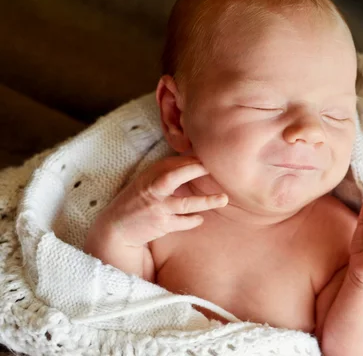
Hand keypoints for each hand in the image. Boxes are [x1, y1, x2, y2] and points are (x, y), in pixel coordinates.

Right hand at [91, 156, 227, 246]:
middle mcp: (152, 188)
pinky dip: (193, 220)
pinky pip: (182, 222)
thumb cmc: (139, 199)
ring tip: (224, 199)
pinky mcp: (160, 225)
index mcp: (151, 174)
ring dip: (205, 201)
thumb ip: (168, 171)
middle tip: (213, 167)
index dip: (193, 160)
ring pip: (184, 203)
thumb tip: (198, 160)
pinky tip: (200, 218)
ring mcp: (157, 207)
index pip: (174, 163)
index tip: (212, 157)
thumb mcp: (148, 180)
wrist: (116, 226)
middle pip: (174, 176)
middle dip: (194, 170)